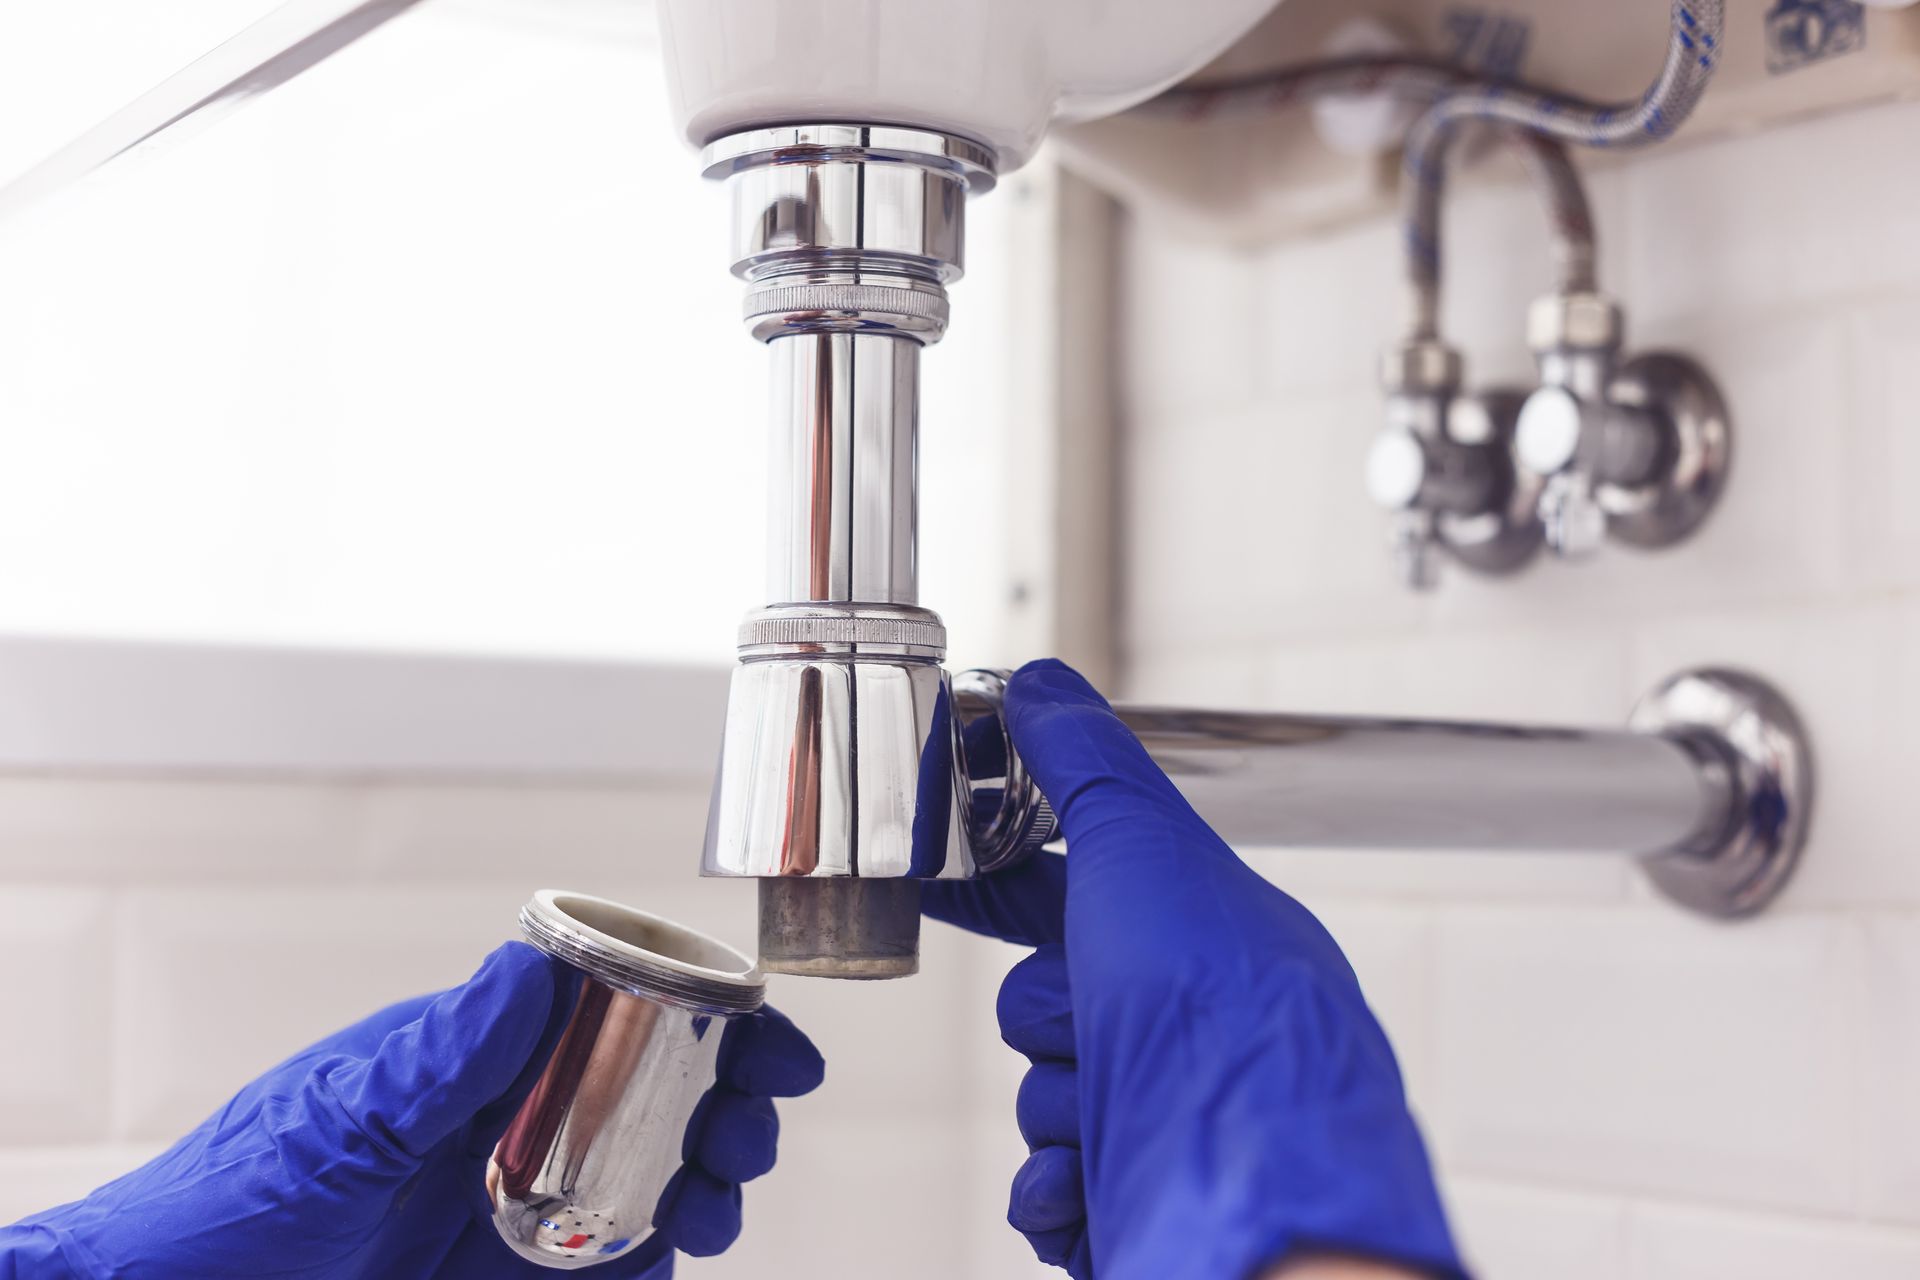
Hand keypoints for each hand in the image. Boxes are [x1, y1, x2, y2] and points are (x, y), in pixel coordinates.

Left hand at [1, 942, 821, 1278]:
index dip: (705, 1015)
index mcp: (480, 1058)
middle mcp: (513, 1123)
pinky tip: (663, 1261)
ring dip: (705, 1190)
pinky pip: (612, 1269)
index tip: (768, 1036)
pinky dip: (653, 1263)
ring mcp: (516, 1206)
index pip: (617, 1011)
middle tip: (748, 1134)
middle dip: (727, 1107)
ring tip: (713, 1210)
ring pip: (651, 1183)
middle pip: (659, 1097)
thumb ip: (444, 1054)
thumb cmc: (230, 1199)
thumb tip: (529, 964)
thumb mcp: (343, 1118)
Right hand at [928, 661, 1465, 1279]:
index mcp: (1203, 943)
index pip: (1081, 895)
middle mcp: (1192, 1033)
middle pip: (1045, 1002)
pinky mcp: (1140, 1205)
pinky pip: (1047, 1191)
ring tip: (1110, 1120)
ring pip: (1043, 1099)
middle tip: (1094, 1028)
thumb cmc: (1221, 1026)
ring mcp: (1167, 1124)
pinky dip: (1058, 1191)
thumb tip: (1045, 683)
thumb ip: (1090, 770)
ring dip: (1058, 1111)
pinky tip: (1093, 1186)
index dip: (1004, 888)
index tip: (941, 882)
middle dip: (1050, 1022)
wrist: (1258, 1204)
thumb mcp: (1147, 855)